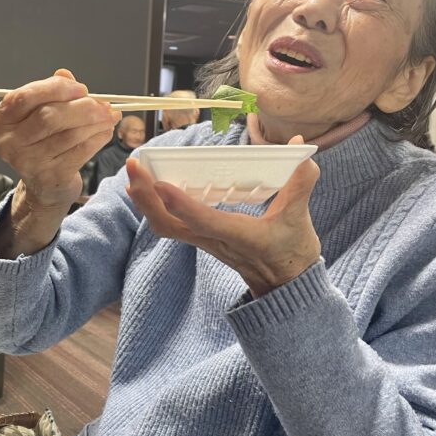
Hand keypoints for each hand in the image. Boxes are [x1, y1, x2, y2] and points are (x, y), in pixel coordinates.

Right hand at [0, 69, 119, 256]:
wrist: (44, 186)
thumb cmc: (42, 142)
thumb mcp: (40, 114)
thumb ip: (51, 93)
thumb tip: (66, 75)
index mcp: (0, 120)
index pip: (24, 97)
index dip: (55, 88)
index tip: (80, 88)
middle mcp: (8, 143)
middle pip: (49, 117)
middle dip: (82, 107)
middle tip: (102, 104)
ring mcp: (28, 162)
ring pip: (69, 134)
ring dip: (96, 122)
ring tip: (109, 116)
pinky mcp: (51, 176)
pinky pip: (81, 151)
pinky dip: (98, 138)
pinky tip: (105, 131)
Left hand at [125, 136, 320, 296]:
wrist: (284, 284)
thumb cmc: (291, 251)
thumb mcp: (299, 217)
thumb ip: (301, 183)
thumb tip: (301, 151)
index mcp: (239, 236)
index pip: (205, 222)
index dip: (181, 205)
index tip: (160, 184)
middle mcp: (214, 241)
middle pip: (170, 224)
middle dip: (147, 197)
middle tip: (134, 166)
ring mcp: (204, 242)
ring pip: (164, 226)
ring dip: (145, 201)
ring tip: (134, 173)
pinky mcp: (200, 240)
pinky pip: (168, 226)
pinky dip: (153, 207)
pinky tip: (147, 188)